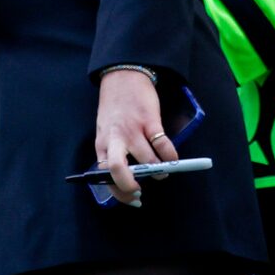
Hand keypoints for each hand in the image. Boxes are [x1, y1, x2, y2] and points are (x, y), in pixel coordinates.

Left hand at [90, 67, 167, 206]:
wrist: (123, 75)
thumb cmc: (115, 108)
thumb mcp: (106, 131)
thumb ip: (113, 151)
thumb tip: (128, 179)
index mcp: (102, 143)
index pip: (105, 174)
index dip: (119, 191)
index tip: (132, 198)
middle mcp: (116, 138)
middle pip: (118, 169)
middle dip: (131, 186)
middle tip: (142, 191)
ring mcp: (133, 129)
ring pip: (148, 161)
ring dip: (159, 170)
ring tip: (163, 171)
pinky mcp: (150, 120)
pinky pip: (164, 145)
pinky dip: (171, 155)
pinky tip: (172, 157)